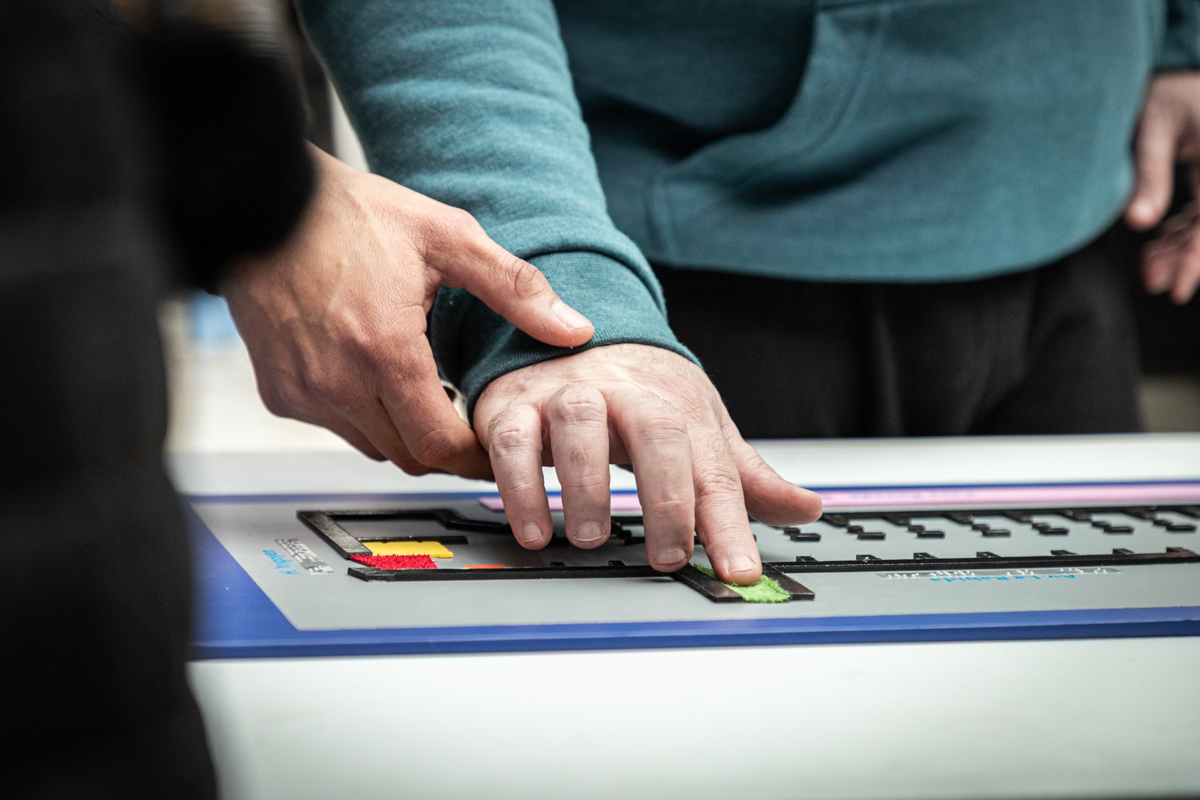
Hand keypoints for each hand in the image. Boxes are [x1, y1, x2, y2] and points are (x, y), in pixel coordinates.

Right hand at [222, 145, 593, 477]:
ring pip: (372, 446)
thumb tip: (574, 329)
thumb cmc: (349, 213)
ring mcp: (302, 392)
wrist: (260, 200)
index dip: (475, 456)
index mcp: (384, 350)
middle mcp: (337, 382)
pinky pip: (334, 427)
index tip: (498, 445)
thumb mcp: (447, 236)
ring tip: (426, 392)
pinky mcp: (277, 392)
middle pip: (409, 456)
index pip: (440, 445)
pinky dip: (362, 415)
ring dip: (404, 432)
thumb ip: (515, 288)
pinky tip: (376, 376)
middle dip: (447, 448)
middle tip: (473, 425)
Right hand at [473, 344, 822, 584]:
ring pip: (580, 425)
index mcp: (677, 403)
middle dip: (667, 498)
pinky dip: (520, 487)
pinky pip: (513, 442)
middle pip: (657, 431)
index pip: (712, 464)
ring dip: (586, 487)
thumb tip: (805, 508)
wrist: (562, 331)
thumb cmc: (635, 392)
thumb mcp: (696, 426)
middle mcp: (625, 393)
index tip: (739, 571)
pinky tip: (535, 531)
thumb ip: (742, 475)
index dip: (729, 521)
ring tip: (590, 538)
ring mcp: (567, 395)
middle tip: (669, 555)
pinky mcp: (513, 406)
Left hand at [1125, 72, 1199, 303]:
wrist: (1174, 71)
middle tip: (1154, 282)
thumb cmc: (1162, 91)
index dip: (1196, 257)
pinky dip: (1180, 234)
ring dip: (1182, 250)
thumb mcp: (1151, 126)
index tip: (1177, 290)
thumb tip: (1136, 223)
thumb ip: (1148, 173)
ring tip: (1149, 269)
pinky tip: (1155, 250)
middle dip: (1188, 258)